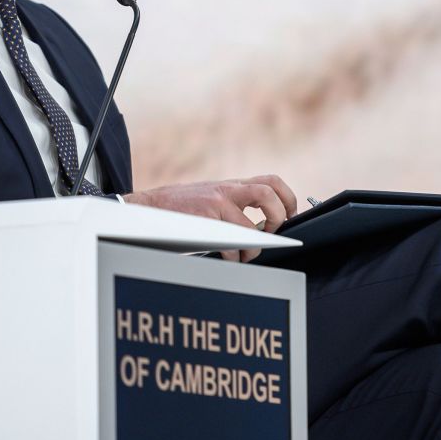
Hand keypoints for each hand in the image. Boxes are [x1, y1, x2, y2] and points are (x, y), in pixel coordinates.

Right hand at [123, 174, 296, 261]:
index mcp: (234, 185)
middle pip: (270, 193)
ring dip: (254, 248)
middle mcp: (228, 189)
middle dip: (278, 217)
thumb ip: (237, 204)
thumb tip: (263, 228)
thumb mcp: (214, 197)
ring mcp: (216, 203)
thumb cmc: (184, 208)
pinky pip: (230, 243)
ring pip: (250, 227)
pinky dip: (234, 256)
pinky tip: (228, 257)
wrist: (151, 207)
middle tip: (272, 233)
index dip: (288, 199)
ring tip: (247, 255)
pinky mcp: (205, 219)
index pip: (272, 181)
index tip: (290, 216)